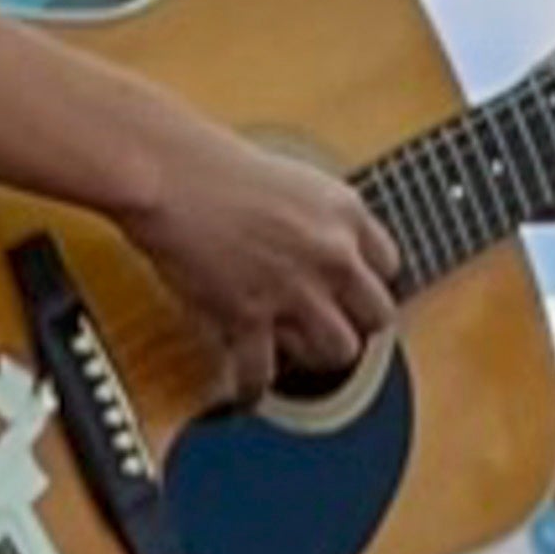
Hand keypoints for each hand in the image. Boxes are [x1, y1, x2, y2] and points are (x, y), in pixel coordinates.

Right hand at [123, 113, 396, 398]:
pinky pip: (262, 374)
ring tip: (294, 353)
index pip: (388, 265)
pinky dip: (252, 387)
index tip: (351, 292)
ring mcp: (294, 290)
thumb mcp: (290, 176)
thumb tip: (316, 245)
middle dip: (353, 324)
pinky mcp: (248, 318)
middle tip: (331, 327)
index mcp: (344, 212)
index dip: (366, 282)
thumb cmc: (211, 164)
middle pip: (377, 316)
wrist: (167, 175)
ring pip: (337, 352)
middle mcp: (331, 254)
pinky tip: (248, 389)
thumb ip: (316, 216)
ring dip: (313, 355)